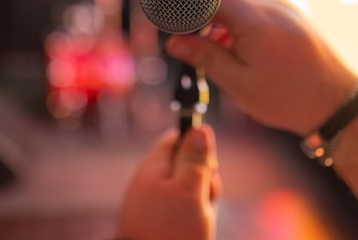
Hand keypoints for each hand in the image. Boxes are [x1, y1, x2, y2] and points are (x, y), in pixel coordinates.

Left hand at [116, 125, 220, 239]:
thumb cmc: (170, 233)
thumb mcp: (189, 189)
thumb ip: (196, 159)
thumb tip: (200, 128)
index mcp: (153, 169)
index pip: (175, 139)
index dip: (196, 147)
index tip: (207, 166)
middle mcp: (150, 185)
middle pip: (186, 168)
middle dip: (204, 182)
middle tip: (204, 199)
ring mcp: (153, 208)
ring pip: (189, 195)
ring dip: (202, 207)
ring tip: (198, 224)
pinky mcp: (159, 229)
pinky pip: (184, 217)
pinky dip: (194, 223)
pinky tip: (195, 235)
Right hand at [166, 0, 357, 135]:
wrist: (338, 103)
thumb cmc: (290, 98)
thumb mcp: (240, 84)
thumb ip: (205, 57)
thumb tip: (174, 43)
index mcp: (256, 20)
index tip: (166, 5)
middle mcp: (271, 6)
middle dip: (197, 4)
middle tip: (182, 33)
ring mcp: (283, 8)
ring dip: (217, 12)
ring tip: (207, 44)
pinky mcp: (290, 15)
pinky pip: (255, 6)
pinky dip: (236, 17)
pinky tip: (231, 43)